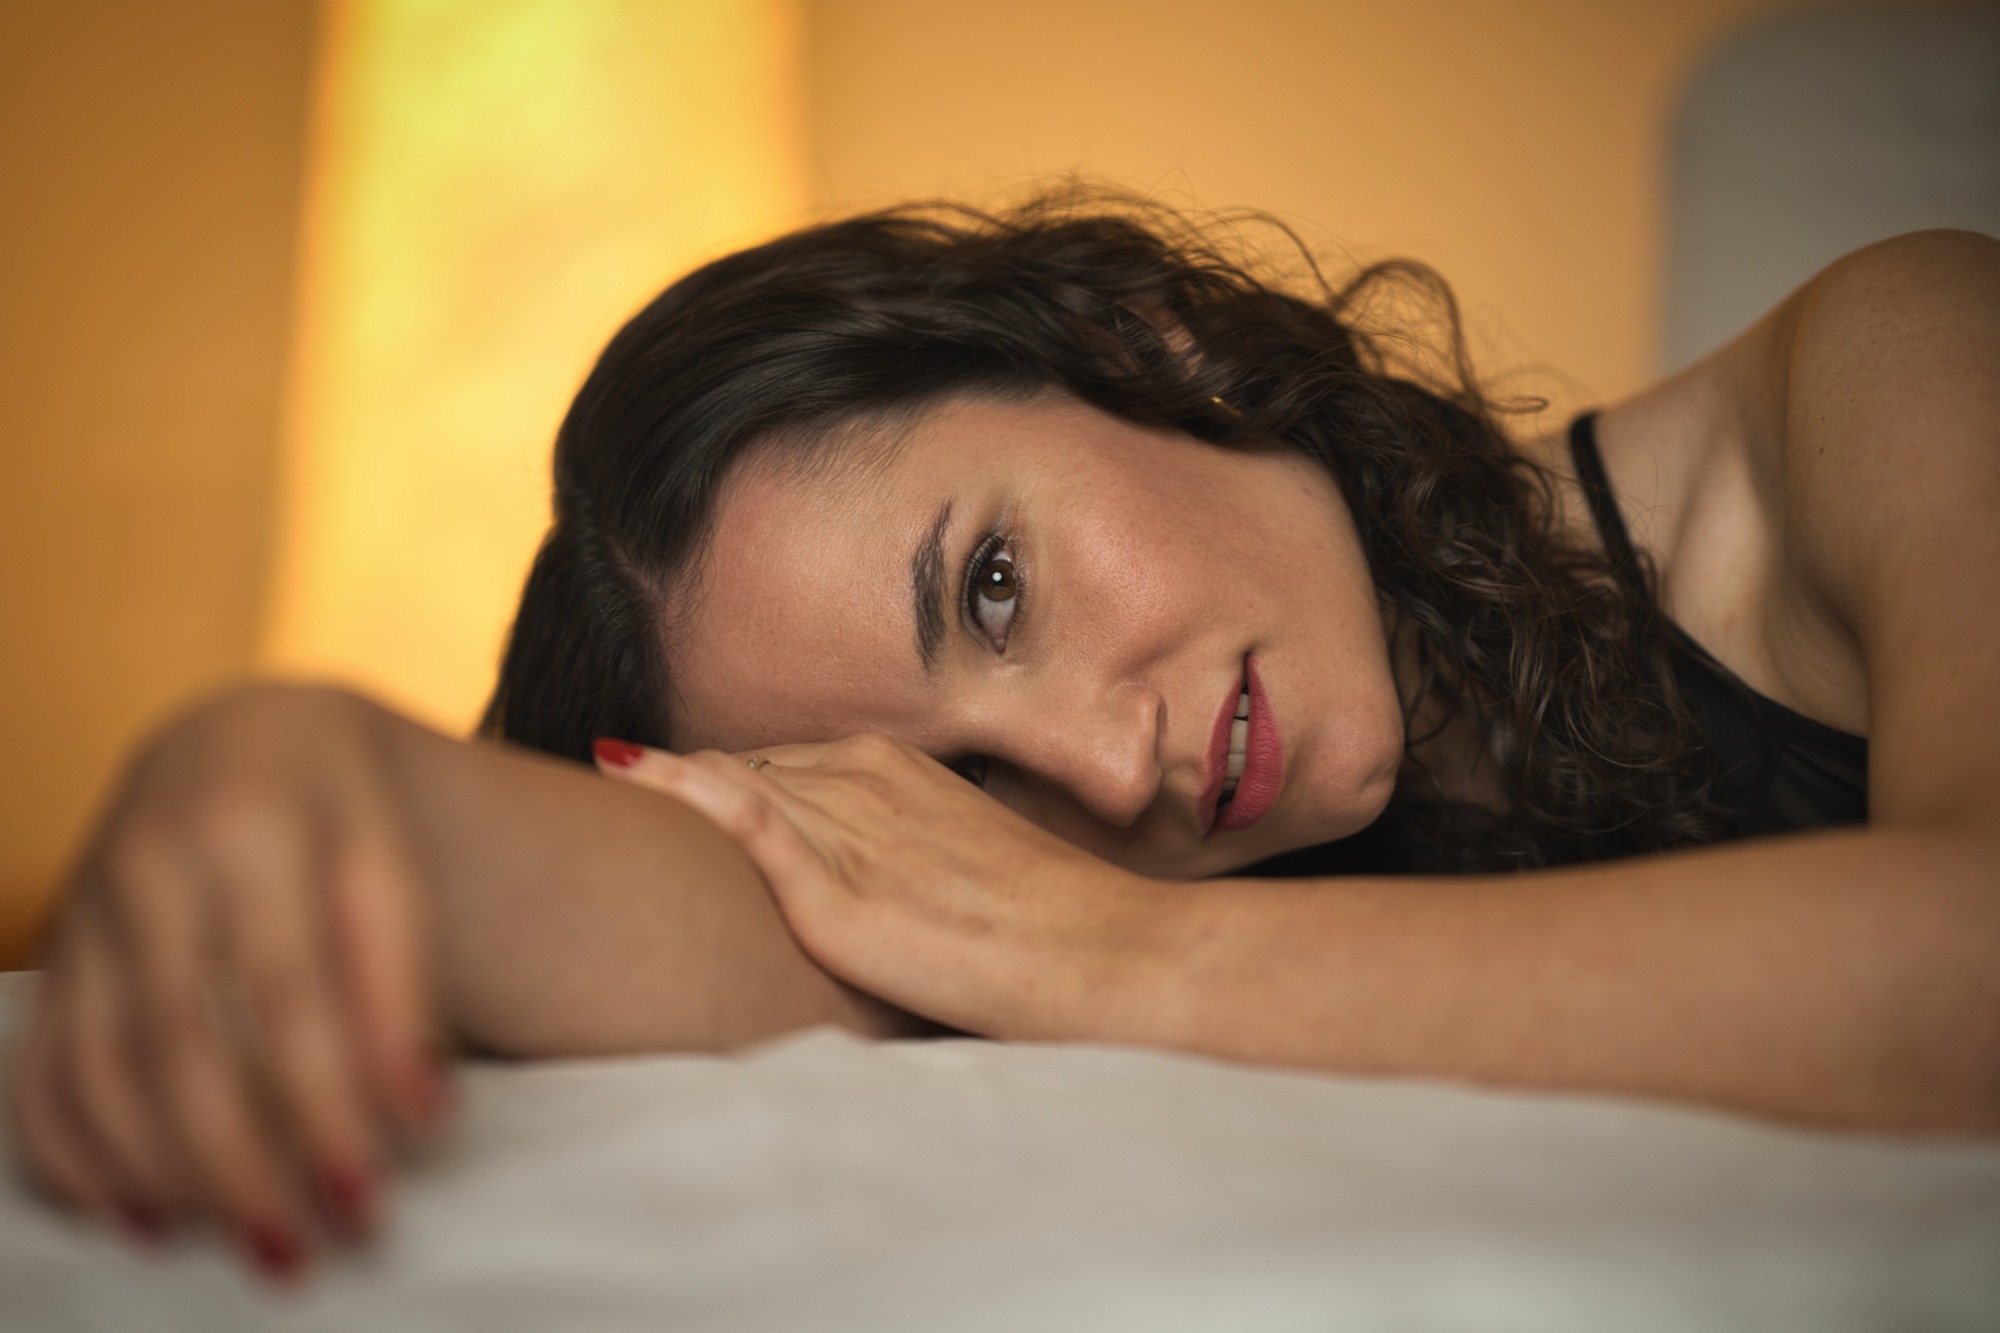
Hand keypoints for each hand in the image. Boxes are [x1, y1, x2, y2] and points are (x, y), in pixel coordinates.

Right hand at [4, 686, 447, 1284]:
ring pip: (103, 1070)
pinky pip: (41, 1074)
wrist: (241, 742)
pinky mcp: (56, 957)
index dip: (331, 1091)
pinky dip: (81, 1157)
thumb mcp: (387, 860)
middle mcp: (149, 866)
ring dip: (175, 1174)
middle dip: (250, 1156)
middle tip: (325, 1235)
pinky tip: (146, 1215)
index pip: (285, 986)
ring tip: (261, 1238)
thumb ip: (399, 979)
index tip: (389, 1171)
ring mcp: (87, 915)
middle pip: (183, 1042)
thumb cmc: (334, 813)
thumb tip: (417, 1112)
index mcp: (249, 827)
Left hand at [594, 733, 1161, 1039]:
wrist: (1102, 953)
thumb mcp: (963, 867)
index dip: (717, 785)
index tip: (657, 794)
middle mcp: (861, 776)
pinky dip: (678, 790)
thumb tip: (867, 891)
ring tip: (582, 784)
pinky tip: (622, 771)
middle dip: (675, 786)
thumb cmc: (1052, 926)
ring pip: (725, 784)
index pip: (776, 764)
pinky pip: (741, 816)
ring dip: (657, 786)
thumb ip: (899, 862)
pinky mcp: (837, 883)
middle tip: (596, 793)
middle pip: (739, 767)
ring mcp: (848, 823)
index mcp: (893, 767)